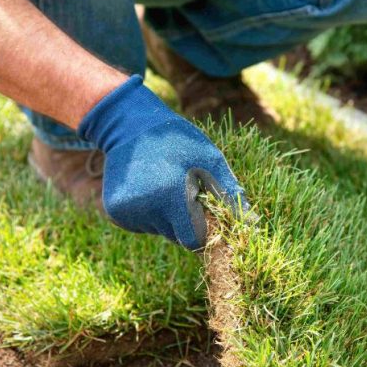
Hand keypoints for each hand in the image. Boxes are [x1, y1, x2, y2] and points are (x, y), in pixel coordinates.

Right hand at [78, 75, 245, 249]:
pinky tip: (149, 190)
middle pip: (177, 236)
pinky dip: (151, 214)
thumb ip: (229, 194)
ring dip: (169, 217)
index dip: (205, 232)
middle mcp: (145, 208)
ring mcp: (126, 212)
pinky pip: (143, 225)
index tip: (209, 218)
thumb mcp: (210, 160)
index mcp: (171, 195)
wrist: (131, 126)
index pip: (194, 239)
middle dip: (187, 222)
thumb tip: (252, 224)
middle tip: (186, 194)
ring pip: (161, 231)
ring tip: (166, 186)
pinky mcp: (115, 212)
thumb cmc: (179, 141)